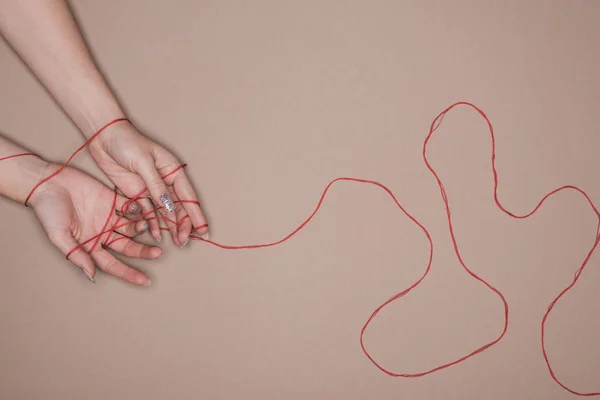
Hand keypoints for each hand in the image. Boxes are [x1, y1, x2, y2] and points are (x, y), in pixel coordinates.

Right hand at [29, 163, 161, 284]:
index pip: (113, 264)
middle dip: (143, 252)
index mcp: (90, 245)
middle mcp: (102, 233)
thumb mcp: (59, 236)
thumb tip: (91, 275)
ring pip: (132, 227)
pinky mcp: (112, 199)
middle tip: (158, 253)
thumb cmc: (47, 210)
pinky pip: (130, 206)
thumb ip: (76, 255)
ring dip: (141, 228)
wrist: (46, 182)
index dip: (129, 273)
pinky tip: (143, 209)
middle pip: (127, 247)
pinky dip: (138, 209)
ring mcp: (109, 216)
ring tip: (145, 227)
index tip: (145, 281)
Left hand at [87, 121, 208, 246]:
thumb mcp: (144, 163)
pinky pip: (148, 211)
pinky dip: (152, 223)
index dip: (196, 215)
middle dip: (183, 225)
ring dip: (171, 227)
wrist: (103, 137)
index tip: (203, 231)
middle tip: (184, 241)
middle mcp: (165, 181)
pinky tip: (156, 234)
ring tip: (176, 242)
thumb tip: (170, 207)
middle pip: (179, 207)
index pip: (188, 196)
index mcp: (173, 171)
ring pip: (165, 212)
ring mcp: (151, 189)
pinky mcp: (137, 194)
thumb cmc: (127, 142)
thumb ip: (157, 186)